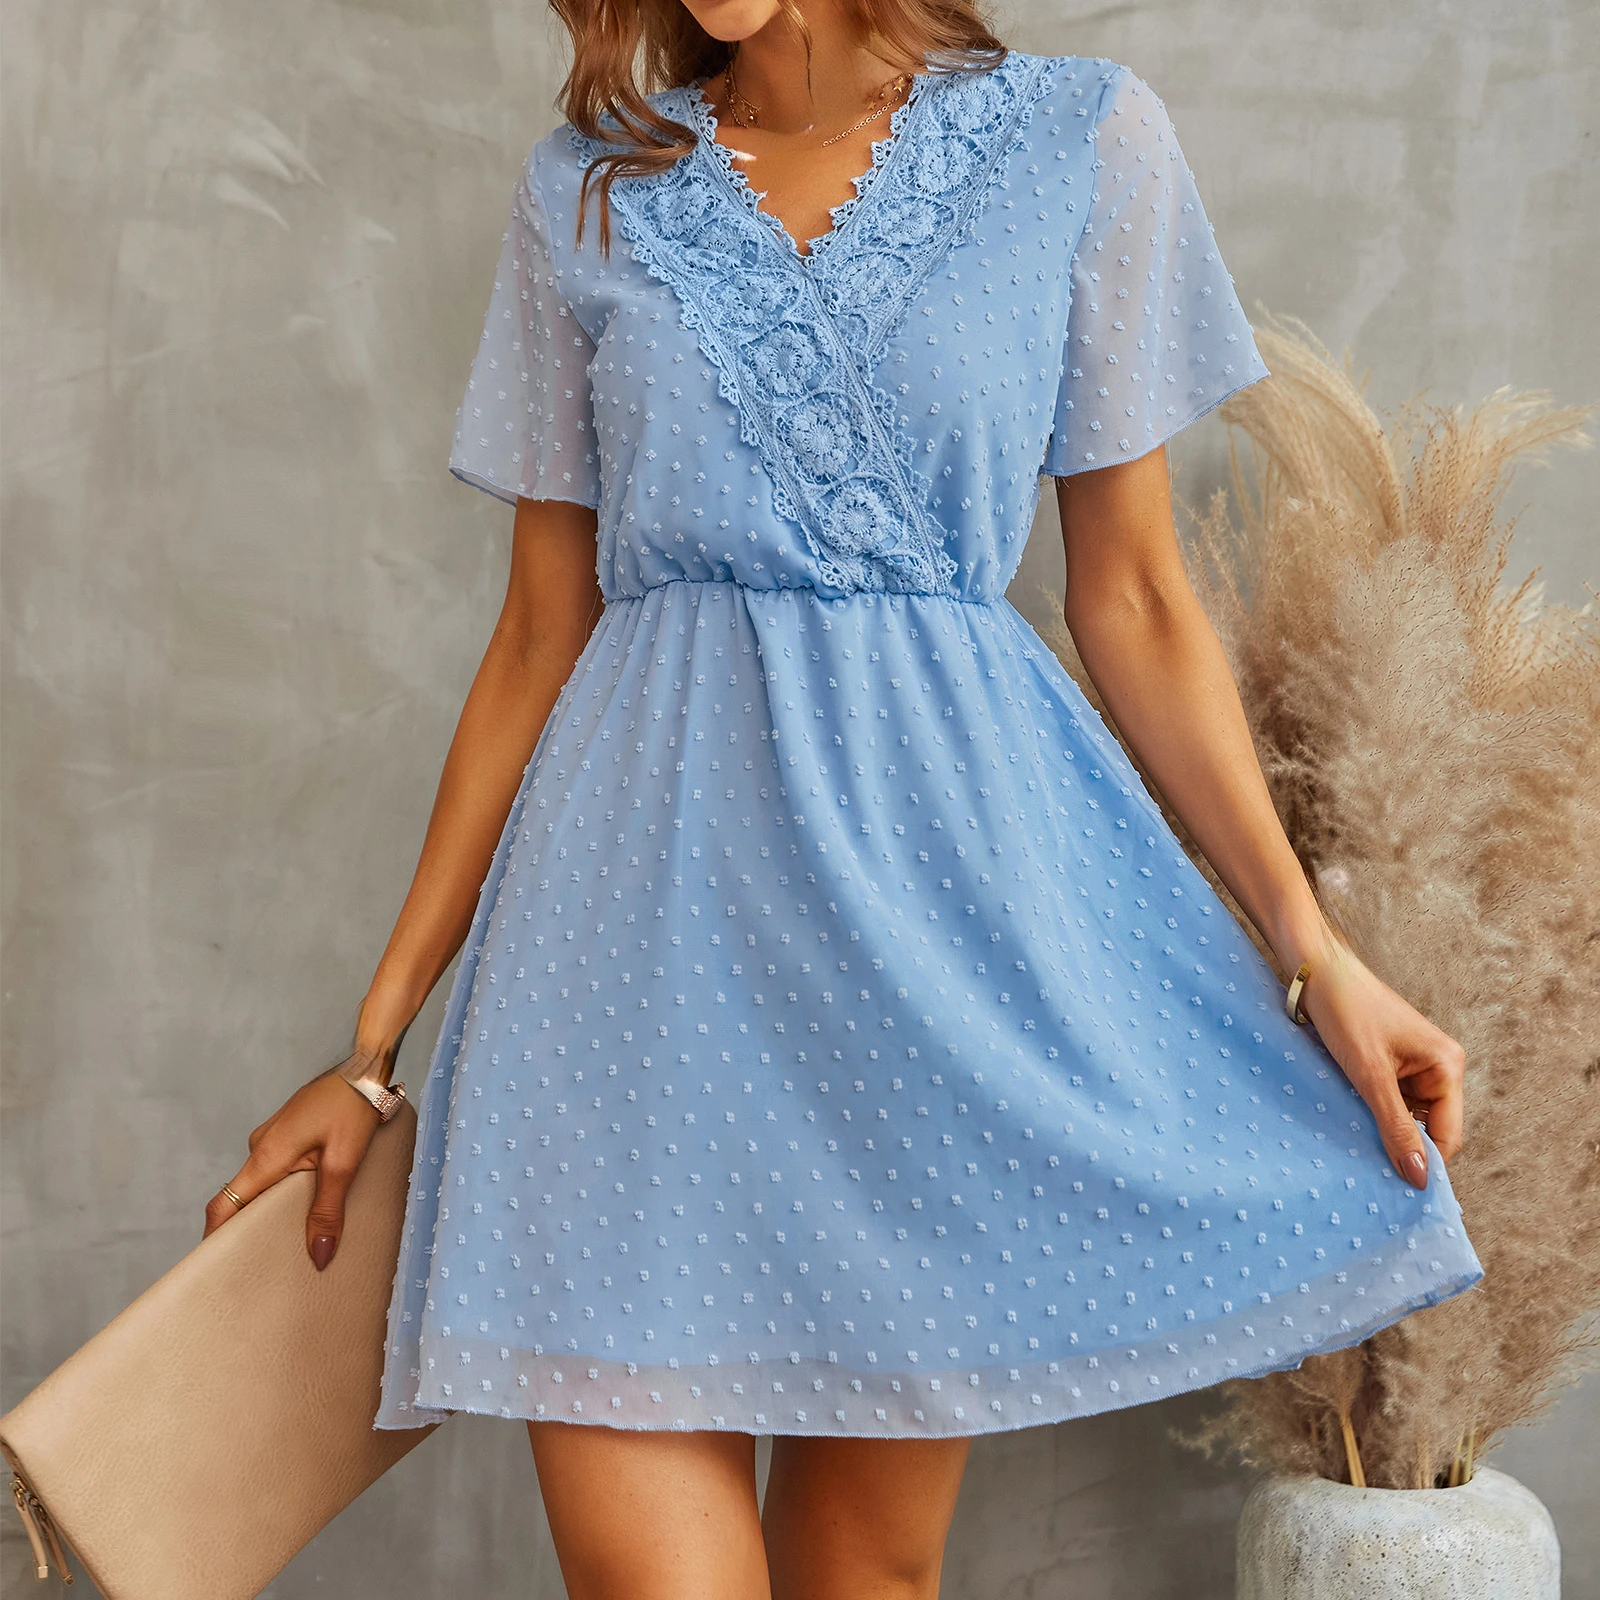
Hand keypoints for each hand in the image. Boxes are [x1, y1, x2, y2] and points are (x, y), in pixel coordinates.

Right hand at [202, 1051, 384, 1269]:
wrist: (366, 1070)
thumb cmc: (354, 1107)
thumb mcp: (344, 1163)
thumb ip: (328, 1210)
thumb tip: (319, 1254)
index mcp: (267, 1155)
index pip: (223, 1205)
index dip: (216, 1238)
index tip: (219, 1267)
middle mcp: (261, 1146)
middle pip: (241, 1198)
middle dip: (251, 1229)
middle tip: (266, 1263)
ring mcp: (273, 1137)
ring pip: (262, 1182)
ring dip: (272, 1207)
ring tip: (293, 1238)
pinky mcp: (287, 1132)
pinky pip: (276, 1167)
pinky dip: (284, 1188)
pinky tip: (308, 1202)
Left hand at [1292, 934, 1465, 1186]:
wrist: (1315, 969)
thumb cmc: (1345, 1011)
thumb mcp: (1369, 1074)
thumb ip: (1395, 1126)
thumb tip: (1419, 1179)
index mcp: (1447, 1066)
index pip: (1448, 1136)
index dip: (1426, 1163)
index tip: (1394, 1189)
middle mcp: (1438, 1067)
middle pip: (1428, 1129)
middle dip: (1402, 1146)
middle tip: (1367, 1168)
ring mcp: (1413, 1066)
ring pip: (1405, 1117)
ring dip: (1382, 1129)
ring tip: (1353, 1141)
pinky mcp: (1389, 1063)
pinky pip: (1388, 1101)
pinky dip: (1371, 1112)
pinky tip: (1348, 1119)